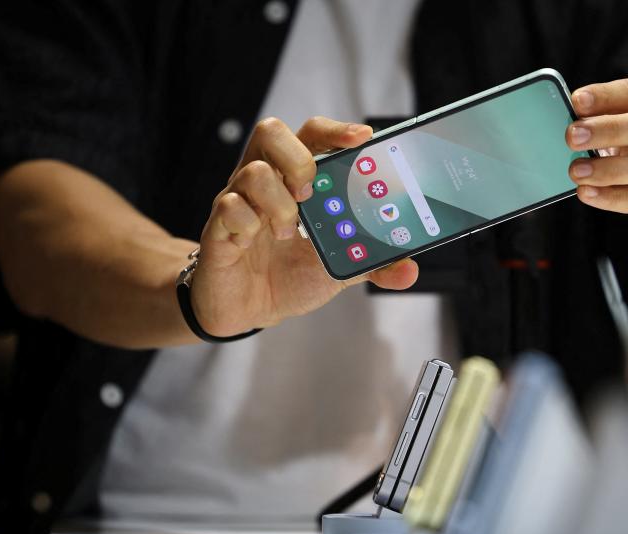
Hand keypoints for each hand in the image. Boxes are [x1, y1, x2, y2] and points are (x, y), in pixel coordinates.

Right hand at [190, 116, 417, 336]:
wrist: (253, 308)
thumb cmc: (290, 275)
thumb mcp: (339, 269)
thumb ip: (373, 263)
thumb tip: (408, 269)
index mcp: (296, 180)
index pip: (313, 135)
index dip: (336, 131)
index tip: (362, 138)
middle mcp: (266, 181)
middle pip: (272, 133)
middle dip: (299, 159)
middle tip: (311, 192)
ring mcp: (239, 200)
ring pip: (252, 171)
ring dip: (279, 205)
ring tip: (288, 235)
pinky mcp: (218, 227)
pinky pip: (228, 208)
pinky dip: (248, 225)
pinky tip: (255, 241)